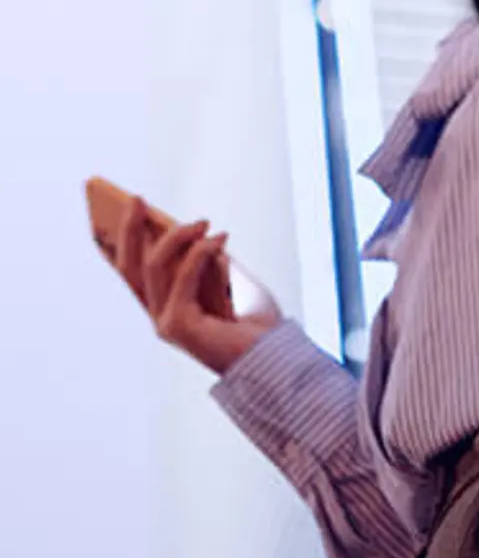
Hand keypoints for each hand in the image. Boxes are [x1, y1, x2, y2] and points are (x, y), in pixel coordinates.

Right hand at [119, 197, 282, 375]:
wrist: (275, 358)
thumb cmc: (257, 325)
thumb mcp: (230, 283)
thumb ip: (209, 263)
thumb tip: (198, 234)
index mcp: (168, 308)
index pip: (134, 273)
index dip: (124, 240)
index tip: (130, 207)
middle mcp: (159, 316)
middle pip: (130, 267)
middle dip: (129, 230)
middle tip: (136, 199)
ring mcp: (165, 323)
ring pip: (153, 267)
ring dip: (178, 237)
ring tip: (203, 221)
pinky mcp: (179, 326)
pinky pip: (183, 278)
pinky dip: (201, 253)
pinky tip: (220, 238)